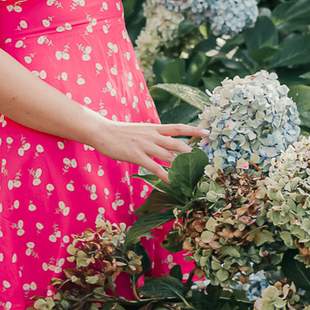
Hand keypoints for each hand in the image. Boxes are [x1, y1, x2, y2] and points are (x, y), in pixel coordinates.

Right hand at [88, 117, 202, 173]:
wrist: (102, 131)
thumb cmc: (120, 132)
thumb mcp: (140, 130)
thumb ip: (152, 137)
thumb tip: (163, 143)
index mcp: (154, 128)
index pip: (178, 128)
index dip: (193, 130)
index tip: (206, 132)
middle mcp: (153, 136)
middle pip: (178, 143)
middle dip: (192, 152)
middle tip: (204, 160)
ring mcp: (145, 146)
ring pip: (169, 156)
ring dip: (181, 166)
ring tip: (193, 174)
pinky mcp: (137, 156)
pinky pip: (155, 167)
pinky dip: (165, 175)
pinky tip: (172, 182)